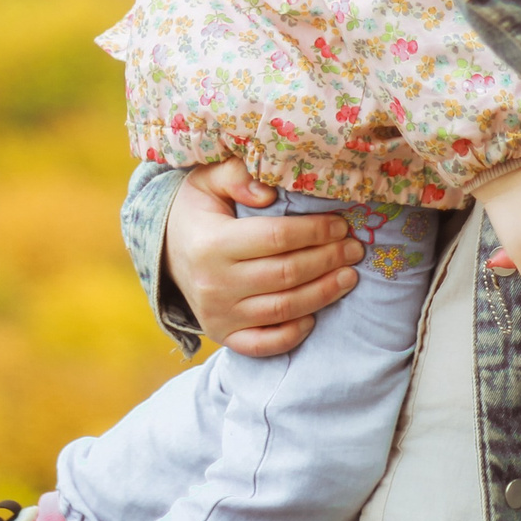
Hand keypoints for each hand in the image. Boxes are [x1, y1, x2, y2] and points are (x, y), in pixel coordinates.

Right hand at [164, 160, 363, 356]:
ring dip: (323, 294)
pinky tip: (315, 317)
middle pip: (286, 274)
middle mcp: (214, 283)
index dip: (314, 232)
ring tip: (349, 277)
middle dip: (327, 260)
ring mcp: (219, 314)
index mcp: (212, 243)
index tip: (340, 225)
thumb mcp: (207, 181)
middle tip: (354, 249)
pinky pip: (263, 344)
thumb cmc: (197, 211)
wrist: (166, 250)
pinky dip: (292, 334)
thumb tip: (268, 193)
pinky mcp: (223, 334)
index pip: (276, 238)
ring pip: (283, 308)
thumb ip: (236, 176)